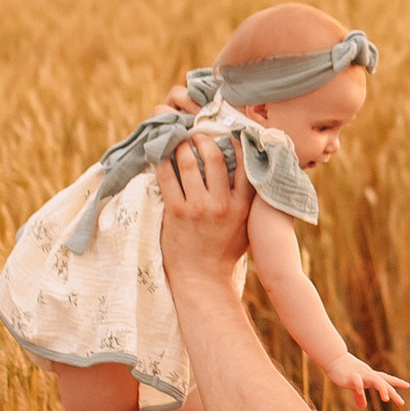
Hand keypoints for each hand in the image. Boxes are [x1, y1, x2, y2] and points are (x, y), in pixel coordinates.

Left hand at [156, 132, 254, 290]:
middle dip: (203, 139)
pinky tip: (160, 153)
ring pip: (189, 164)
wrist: (201, 278)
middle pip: (214, 158)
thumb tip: (250, 171)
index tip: (227, 132)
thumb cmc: (225, 251)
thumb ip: (249, 200)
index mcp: (243, 206)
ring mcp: (198, 209)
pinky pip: (167, 179)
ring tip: (178, 140)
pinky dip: (162, 162)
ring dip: (182, 147)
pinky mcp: (176, 213)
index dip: (235, 143)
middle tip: (196, 133)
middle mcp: (222, 205)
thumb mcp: (246, 226)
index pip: (244, 164)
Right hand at [326, 354, 409, 410]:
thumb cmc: (345, 371)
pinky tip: (363, 394)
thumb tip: (363, 406)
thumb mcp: (354, 385)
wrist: (333, 359)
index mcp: (370, 376)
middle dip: (393, 392)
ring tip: (386, 399)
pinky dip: (360, 387)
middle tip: (401, 403)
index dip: (396, 382)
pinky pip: (357, 381)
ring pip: (375, 380)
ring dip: (382, 389)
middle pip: (384, 383)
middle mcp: (368, 375)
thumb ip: (359, 395)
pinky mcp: (350, 376)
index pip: (386, 379)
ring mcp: (360, 374)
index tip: (407, 385)